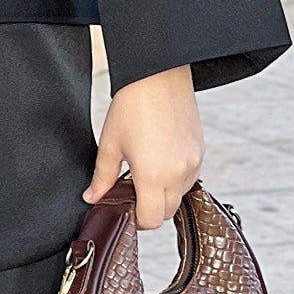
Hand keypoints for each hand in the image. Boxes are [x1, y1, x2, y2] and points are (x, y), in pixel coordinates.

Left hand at [84, 63, 203, 230]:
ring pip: (180, 195)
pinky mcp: (201, 150)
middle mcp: (178, 173)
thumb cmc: (131, 105)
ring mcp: (193, 162)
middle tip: (133, 189)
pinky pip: (190, 177)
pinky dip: (177, 177)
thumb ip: (102, 177)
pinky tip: (161, 158)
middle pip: (167, 212)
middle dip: (150, 207)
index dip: (136, 218)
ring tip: (147, 170)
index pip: (151, 220)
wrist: (157, 74)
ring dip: (165, 193)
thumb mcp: (110, 144)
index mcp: (153, 175)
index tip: (126, 207)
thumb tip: (92, 197)